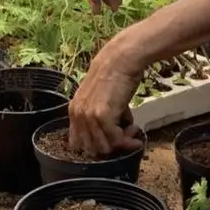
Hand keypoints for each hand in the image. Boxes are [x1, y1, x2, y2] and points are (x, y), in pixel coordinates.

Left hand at [68, 38, 145, 156]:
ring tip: (132, 130)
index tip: (112, 141)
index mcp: (74, 111)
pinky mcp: (103, 116)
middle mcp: (78, 115)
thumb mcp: (99, 98)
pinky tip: (135, 127)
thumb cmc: (114, 76)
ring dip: (121, 143)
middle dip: (111, 146)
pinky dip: (127, 139)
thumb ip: (99, 116)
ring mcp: (89, 116)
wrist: (120, 60)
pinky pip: (115, 140)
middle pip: (91, 149)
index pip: (78, 143)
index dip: (96, 146)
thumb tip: (116, 134)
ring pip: (104, 147)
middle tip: (126, 136)